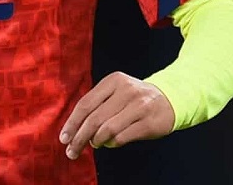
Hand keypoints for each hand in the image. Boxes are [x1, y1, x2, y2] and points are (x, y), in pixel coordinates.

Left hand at [58, 71, 174, 159]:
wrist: (169, 99)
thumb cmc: (134, 99)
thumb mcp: (116, 92)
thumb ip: (96, 105)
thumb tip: (73, 129)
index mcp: (113, 81)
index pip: (85, 104)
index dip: (72, 123)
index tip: (63, 138)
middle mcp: (126, 91)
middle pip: (94, 119)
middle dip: (79, 138)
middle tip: (71, 151)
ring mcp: (139, 106)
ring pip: (107, 130)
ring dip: (96, 141)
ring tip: (94, 144)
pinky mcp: (149, 122)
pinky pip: (122, 138)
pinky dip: (111, 144)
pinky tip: (109, 143)